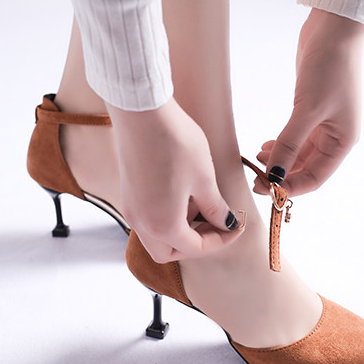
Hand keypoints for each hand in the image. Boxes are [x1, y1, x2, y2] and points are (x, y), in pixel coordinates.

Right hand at [108, 98, 242, 262]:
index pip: (196, 249)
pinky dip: (166, 217)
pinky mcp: (127, 194)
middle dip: (194, 244)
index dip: (221, 240)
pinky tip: (182, 193)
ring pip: (156, 237)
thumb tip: (225, 223)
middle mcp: (142, 223)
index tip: (237, 225)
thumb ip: (215, 208)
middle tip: (215, 224)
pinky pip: (148, 219)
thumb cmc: (175, 142)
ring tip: (200, 204)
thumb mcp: (204, 178)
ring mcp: (131, 209)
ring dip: (180, 231)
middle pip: (169, 252)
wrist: (141, 111)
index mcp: (164, 226)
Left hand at [254, 8, 363, 196]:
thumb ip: (289, 144)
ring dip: (278, 161)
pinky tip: (264, 146)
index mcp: (343, 142)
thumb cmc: (329, 67)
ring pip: (298, 155)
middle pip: (306, 169)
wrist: (333, 29)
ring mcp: (323, 124)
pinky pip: (294, 139)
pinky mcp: (310, 112)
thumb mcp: (307, 110)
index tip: (265, 190)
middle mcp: (335, 137)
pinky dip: (279, 146)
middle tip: (255, 179)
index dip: (290, 187)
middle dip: (281, 176)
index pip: (315, 178)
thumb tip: (273, 175)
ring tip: (256, 160)